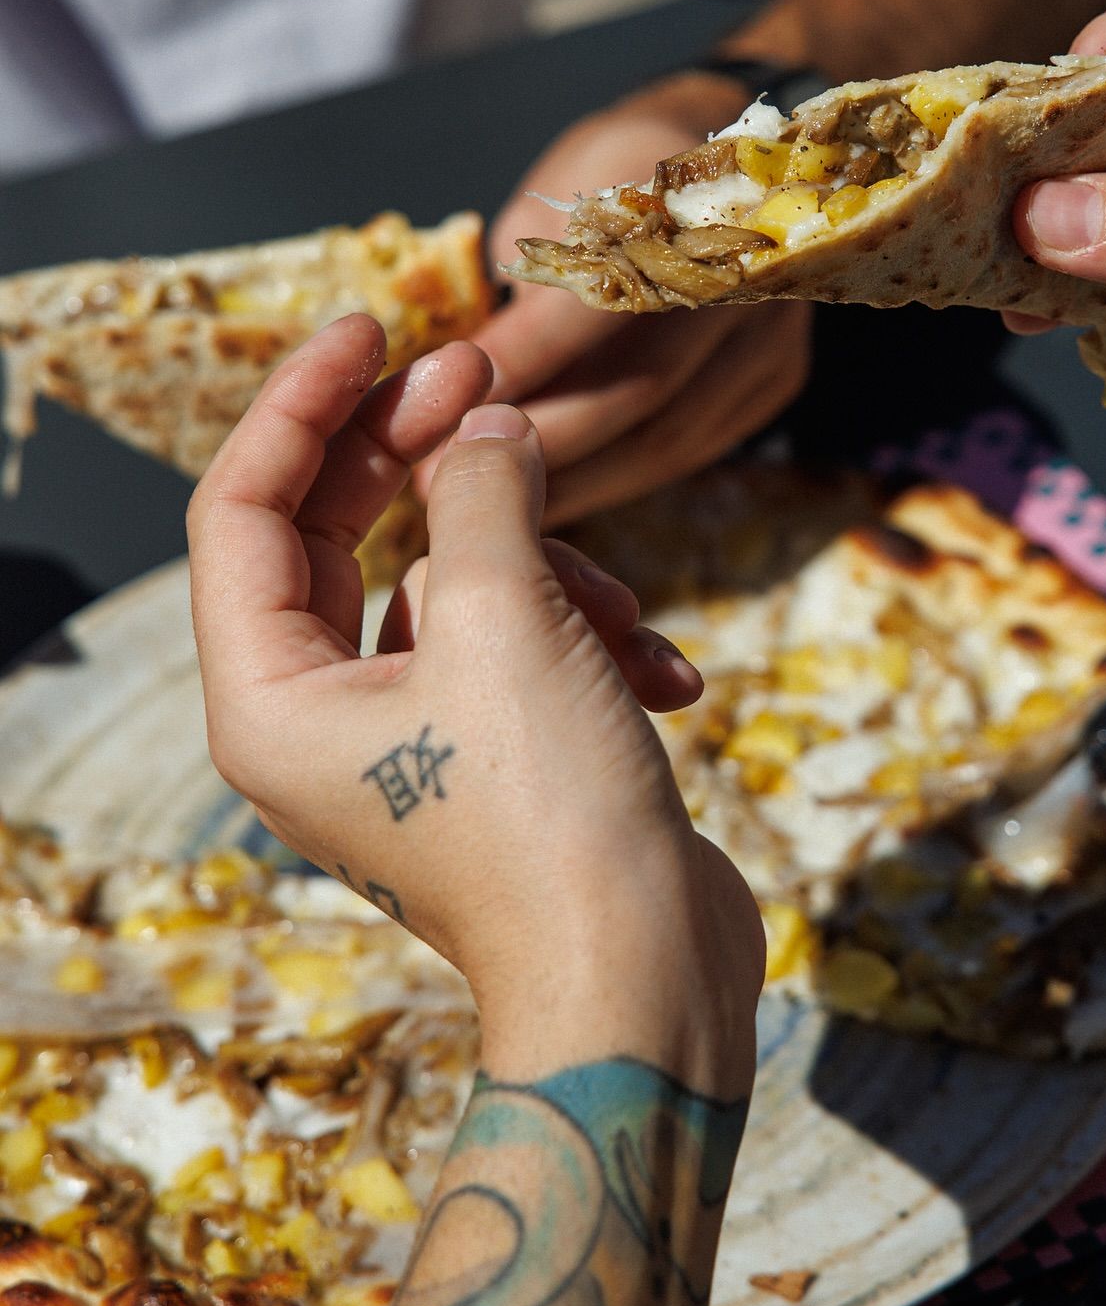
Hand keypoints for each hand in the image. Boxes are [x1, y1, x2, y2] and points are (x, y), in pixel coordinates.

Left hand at [188, 314, 763, 1092]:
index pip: (244, 506)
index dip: (302, 401)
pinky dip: (586, 636)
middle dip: (421, 453)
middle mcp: (316, 715)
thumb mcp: (504, 618)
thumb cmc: (547, 815)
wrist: (642, 979)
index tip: (376, 326)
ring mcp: (404, 736)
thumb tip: (487, 429)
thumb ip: (482, 492)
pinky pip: (515, 642)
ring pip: (452, 582)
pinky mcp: (486, 750)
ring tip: (618, 617)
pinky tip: (662, 676)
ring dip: (547, 573)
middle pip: (341, 530)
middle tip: (483, 376)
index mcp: (269, 694)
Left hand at [459, 82, 811, 526]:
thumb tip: (457, 375)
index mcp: (675, 200)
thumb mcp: (547, 203)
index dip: (520, 359)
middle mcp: (742, 268)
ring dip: (576, 480)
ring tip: (495, 510)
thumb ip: (515, 282)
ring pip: (667, 434)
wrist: (724, 159)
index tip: (441, 404)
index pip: (595, 301)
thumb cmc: (611, 179)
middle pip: (638, 385)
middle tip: (449, 479)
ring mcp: (770, 329)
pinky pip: (692, 447)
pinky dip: (620, 476)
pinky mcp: (777, 376)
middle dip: (538, 441)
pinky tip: (562, 493)